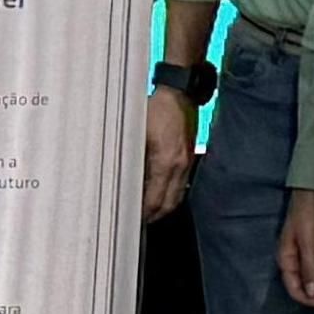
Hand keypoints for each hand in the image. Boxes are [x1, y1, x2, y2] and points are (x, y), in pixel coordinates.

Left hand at [141, 87, 195, 222]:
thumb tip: (124, 179)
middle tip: (139, 221)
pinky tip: (160, 193)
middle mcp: (180, 166)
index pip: (155, 199)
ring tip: (148, 212)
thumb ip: (133, 159)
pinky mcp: (189, 157)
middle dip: (154, 215)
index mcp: (166, 162)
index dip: (143, 213)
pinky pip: (182, 184)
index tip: (132, 219)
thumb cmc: (157, 107)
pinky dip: (171, 193)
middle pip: (168, 204)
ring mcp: (187, 162)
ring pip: (177, 196)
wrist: (179, 91)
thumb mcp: (137, 132)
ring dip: (163, 207)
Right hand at [278, 189, 313, 309]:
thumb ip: (309, 267)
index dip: (309, 300)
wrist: (313, 191)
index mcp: (286, 259)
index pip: (294, 288)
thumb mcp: (307, 241)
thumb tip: (311, 292)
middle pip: (305, 285)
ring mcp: (305, 254)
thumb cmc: (306, 213)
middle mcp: (294, 259)